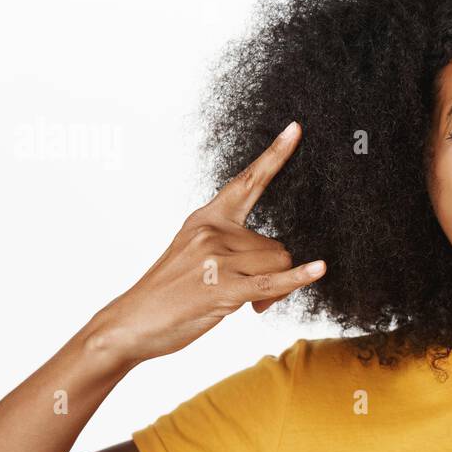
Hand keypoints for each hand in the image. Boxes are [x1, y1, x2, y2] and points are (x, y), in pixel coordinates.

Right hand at [89, 121, 323, 364]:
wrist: (133, 321)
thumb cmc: (168, 292)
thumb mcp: (195, 256)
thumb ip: (233, 250)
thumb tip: (277, 264)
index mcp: (206, 218)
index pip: (247, 181)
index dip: (275, 156)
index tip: (296, 129)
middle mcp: (212, 232)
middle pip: (277, 245)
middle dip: (275, 272)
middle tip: (254, 297)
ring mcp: (217, 258)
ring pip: (279, 264)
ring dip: (275, 289)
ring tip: (246, 305)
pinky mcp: (224, 288)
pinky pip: (272, 281)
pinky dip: (298, 278)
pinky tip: (319, 269)